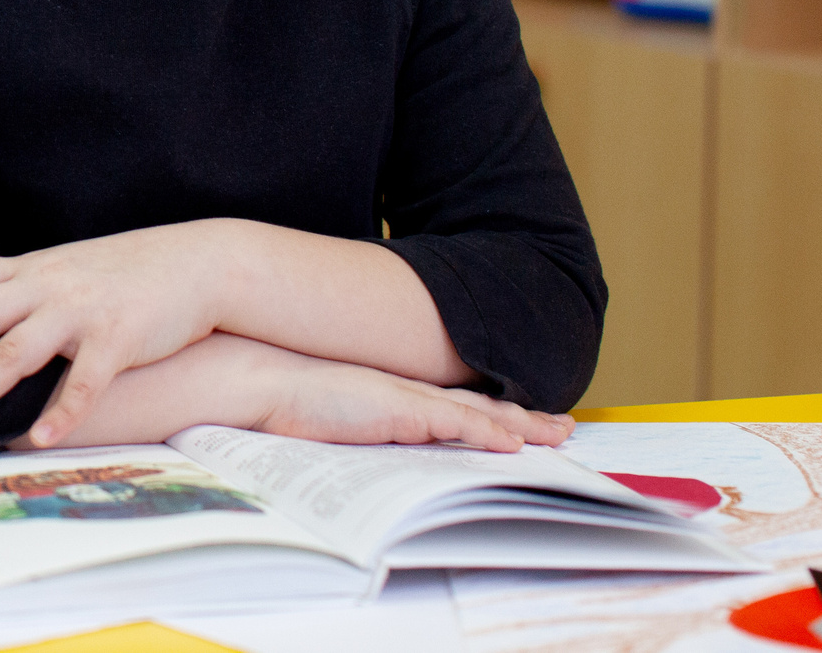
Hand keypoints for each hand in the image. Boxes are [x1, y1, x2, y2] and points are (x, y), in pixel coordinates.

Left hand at [0, 222, 219, 444]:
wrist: (197, 262)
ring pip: (17, 351)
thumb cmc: (126, 271)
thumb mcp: (67, 266)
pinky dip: (60, 414)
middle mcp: (48, 286)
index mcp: (32, 269)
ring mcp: (81, 312)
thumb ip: (27, 285)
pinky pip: (83, 383)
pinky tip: (40, 439)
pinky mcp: (117, 340)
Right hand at [250, 345, 574, 453]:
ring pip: (478, 413)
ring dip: (522, 425)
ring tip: (558, 434)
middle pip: (479, 404)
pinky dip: (486, 433)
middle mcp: (406, 390)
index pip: (454, 403)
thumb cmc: (282, 396)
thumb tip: (360, 435)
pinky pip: (454, 424)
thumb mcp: (330, 411)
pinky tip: (514, 444)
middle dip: (524, 417)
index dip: (493, 410)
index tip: (523, 420)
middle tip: (563, 426)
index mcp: (392, 392)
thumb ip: (355, 420)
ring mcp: (404, 397)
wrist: (258, 376)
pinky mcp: (397, 408)